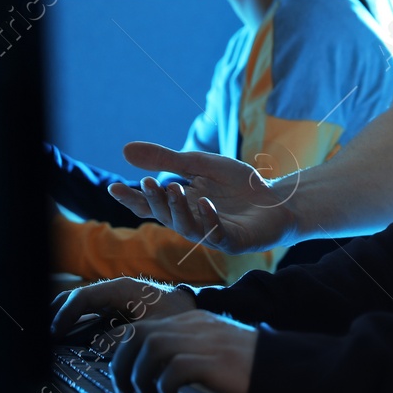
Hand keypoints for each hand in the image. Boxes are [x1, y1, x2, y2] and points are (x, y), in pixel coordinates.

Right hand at [50, 276, 197, 342]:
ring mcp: (116, 300)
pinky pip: (90, 314)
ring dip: (64, 319)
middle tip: (40, 332)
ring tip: (48, 336)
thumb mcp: (154, 327)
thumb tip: (98, 345)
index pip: (83, 296)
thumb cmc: (179, 317)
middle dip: (56, 313)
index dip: (65, 314)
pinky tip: (66, 338)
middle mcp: (116, 291)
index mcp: (123, 288)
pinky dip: (76, 323)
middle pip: (76, 298)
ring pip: (81, 306)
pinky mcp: (118, 310)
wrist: (197, 316)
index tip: (53, 333)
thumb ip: (126, 335)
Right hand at [109, 141, 296, 252]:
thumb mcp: (201, 165)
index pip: (150, 205)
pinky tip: (205, 203)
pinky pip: (218, 236)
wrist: (279, 199)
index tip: (113, 187)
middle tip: (149, 182)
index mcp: (182, 206)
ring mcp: (213, 234)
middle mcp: (193, 223)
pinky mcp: (236, 242)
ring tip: (173, 188)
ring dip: (178, 209)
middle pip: (166, 216)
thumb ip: (167, 160)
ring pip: (188, 228)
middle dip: (155, 201)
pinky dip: (209, 220)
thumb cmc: (239, 185)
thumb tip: (125, 150)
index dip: (132, 199)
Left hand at [109, 309, 255, 392]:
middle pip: (139, 333)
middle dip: (122, 364)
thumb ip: (187, 350)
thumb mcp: (213, 349)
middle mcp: (194, 324)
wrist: (285, 366)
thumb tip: (155, 372)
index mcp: (193, 320)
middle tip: (125, 391)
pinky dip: (163, 389)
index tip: (117, 373)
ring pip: (150, 347)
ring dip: (140, 377)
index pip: (142, 325)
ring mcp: (203, 340)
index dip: (121, 349)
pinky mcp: (213, 360)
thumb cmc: (251, 365)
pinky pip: (173, 370)